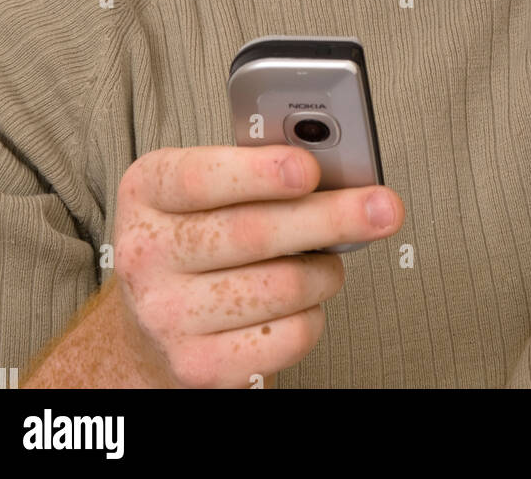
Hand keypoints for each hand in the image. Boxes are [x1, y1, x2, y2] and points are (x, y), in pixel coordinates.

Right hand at [112, 144, 403, 388]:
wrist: (153, 324)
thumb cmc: (198, 239)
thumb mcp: (208, 186)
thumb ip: (259, 168)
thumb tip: (336, 165)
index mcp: (148, 193)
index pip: (201, 178)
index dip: (259, 172)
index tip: (310, 168)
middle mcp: (147, 254)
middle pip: (254, 232)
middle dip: (331, 216)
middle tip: (383, 207)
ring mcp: (168, 315)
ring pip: (283, 286)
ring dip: (326, 270)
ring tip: (326, 260)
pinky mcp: (199, 366)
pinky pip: (289, 336)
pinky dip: (313, 314)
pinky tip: (301, 302)